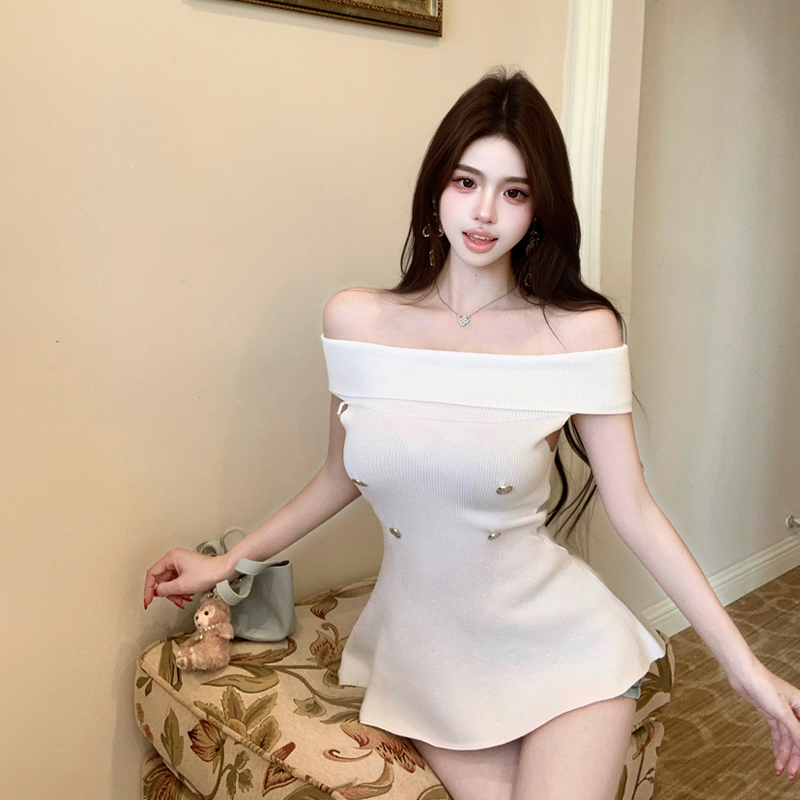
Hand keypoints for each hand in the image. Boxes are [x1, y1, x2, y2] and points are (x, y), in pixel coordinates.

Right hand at [143, 547, 232, 609]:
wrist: (223, 571)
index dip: (148, 589)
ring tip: (184, 598)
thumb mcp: (182, 585)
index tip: (148, 601)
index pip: (152, 574)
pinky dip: (180, 591)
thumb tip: (156, 592)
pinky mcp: (186, 570)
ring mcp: (181, 564)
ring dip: (175, 594)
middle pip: (162, 580)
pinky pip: (177, 583)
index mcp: (171, 557)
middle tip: (176, 600)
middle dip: (168, 593)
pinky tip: (187, 596)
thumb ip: (165, 590)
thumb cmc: (207, 573)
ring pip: (170, 583)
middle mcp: (174, 559)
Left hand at [729, 664, 799, 778]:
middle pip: (797, 739)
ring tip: (780, 771)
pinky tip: (776, 757)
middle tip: (790, 775)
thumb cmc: (764, 686)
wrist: (743, 674)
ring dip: (783, 754)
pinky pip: (777, 733)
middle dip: (794, 758)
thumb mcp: (782, 713)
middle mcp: (795, 710)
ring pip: (787, 738)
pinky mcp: (770, 712)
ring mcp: (782, 712)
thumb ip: (797, 732)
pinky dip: (776, 745)